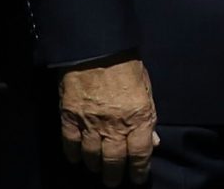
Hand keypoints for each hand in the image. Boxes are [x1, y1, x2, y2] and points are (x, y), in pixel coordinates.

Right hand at [59, 56, 158, 185]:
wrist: (97, 49)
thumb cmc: (127, 66)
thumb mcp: (146, 89)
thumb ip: (148, 118)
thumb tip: (153, 141)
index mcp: (139, 117)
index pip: (140, 153)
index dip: (139, 170)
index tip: (137, 179)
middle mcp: (115, 125)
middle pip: (114, 160)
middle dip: (115, 175)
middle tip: (114, 183)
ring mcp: (90, 124)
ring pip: (92, 156)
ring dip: (95, 167)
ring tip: (97, 171)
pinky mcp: (70, 118)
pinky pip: (70, 145)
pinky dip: (74, 155)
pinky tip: (77, 159)